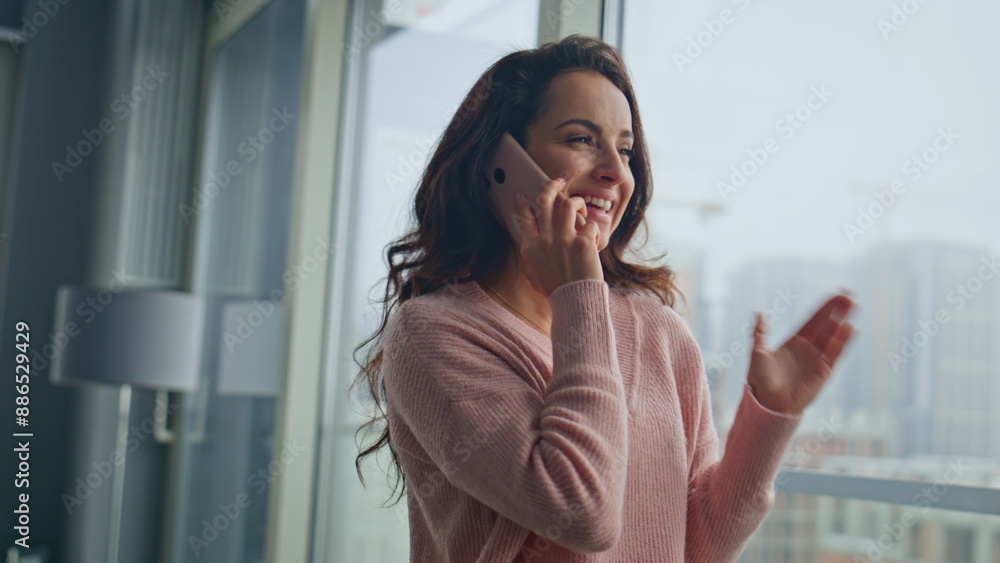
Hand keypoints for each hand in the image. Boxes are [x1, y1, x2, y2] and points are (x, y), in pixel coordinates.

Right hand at [511, 177, 603, 297]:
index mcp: (530, 248)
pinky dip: (593, 228)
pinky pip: (590, 224)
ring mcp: (565, 240)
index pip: (524, 217)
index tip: (521, 195)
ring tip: (580, 206)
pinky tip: (594, 237)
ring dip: (576, 201)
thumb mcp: (533, 275)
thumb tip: (529, 245)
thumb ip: (530, 258)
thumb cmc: (554, 292)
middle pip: (544, 201)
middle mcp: (545, 240)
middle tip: (558, 181)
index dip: (522, 203)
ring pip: (568, 204)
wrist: (574, 302)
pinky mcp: (584, 243)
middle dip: (551, 186)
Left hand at [746, 291, 856, 414]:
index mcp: (793, 343)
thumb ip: (759, 333)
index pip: (813, 321)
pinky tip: (850, 328)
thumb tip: (759, 314)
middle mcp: (808, 350)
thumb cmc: (760, 381)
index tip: (836, 294)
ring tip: (853, 306)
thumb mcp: (758, 353)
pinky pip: (835, 354)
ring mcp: (817, 360)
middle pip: (826, 326)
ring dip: (843, 322)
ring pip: (833, 337)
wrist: (767, 403)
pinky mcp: (824, 372)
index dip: (824, 308)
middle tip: (849, 294)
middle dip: (837, 310)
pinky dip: (842, 341)